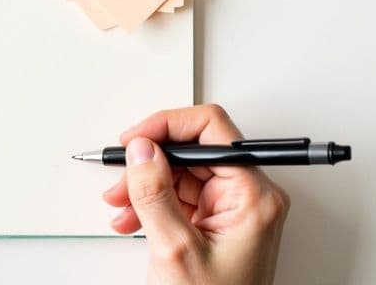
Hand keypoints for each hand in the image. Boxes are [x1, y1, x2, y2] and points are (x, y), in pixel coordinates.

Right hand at [103, 105, 288, 284]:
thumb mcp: (175, 249)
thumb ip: (155, 193)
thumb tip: (141, 150)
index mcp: (254, 195)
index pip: (211, 129)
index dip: (167, 126)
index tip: (135, 139)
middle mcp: (249, 196)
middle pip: (192, 151)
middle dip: (149, 163)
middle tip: (121, 178)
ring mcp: (233, 209)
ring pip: (180, 173)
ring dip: (144, 185)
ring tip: (121, 206)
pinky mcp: (217, 222)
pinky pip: (179, 196)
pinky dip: (151, 203)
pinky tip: (131, 219)